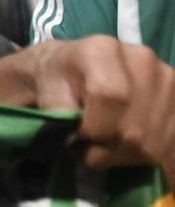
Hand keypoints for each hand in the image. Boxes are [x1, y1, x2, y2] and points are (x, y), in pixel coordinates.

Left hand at [27, 36, 174, 179]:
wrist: (76, 67)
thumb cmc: (57, 78)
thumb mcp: (45, 89)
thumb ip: (58, 111)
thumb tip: (74, 135)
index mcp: (103, 49)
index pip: (110, 98)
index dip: (94, 128)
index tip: (78, 137)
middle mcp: (142, 59)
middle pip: (134, 129)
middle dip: (107, 150)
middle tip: (89, 148)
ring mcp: (167, 79)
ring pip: (154, 144)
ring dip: (126, 156)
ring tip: (106, 145)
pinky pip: (169, 146)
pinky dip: (146, 156)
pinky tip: (126, 149)